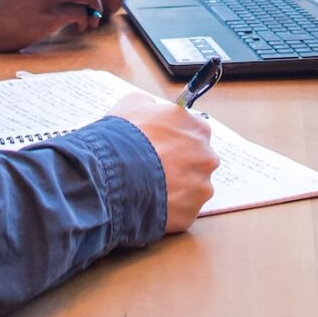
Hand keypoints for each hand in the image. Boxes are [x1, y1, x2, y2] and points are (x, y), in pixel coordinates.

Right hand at [107, 88, 218, 231]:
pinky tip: (149, 202)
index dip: (174, 138)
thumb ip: (152, 105)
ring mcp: (201, 187)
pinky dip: (168, 208)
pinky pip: (181, 209)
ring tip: (148, 187)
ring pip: (191, 187)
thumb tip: (153, 109)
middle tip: (153, 167)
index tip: (160, 144)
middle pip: (196, 160)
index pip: (193, 131)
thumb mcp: (133, 103)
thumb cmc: (122, 138)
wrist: (110, 176)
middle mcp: (207, 157)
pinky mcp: (191, 213)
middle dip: (178, 163)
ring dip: (174, 187)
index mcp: (198, 127)